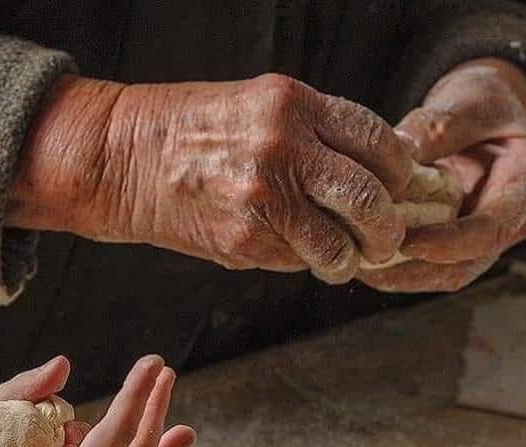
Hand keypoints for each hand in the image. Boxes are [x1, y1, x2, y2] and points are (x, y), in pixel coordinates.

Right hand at [10, 74, 412, 283]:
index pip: (380, 144)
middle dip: (388, 228)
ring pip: (340, 246)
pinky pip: (297, 262)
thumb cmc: (193, 130)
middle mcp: (284, 149)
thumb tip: (371, 173)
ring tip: (344, 258)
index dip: (401, 174)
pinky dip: (306, 263)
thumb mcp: (258, 105)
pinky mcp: (243, 242)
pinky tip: (295, 251)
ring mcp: (263, 200)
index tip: (398, 190)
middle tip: (386, 238)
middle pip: (371, 199)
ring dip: (351, 259)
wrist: (124, 159)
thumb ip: (316, 133)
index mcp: (294, 104)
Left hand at [359, 58, 525, 291]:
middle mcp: (512, 220)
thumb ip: (440, 124)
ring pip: (443, 275)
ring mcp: (482, 237)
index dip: (449, 244)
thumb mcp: (470, 100)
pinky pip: (428, 267)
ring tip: (357, 262)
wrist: (482, 116)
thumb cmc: (483, 102)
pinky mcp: (456, 243)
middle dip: (414, 270)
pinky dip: (395, 267)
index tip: (407, 242)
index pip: (493, 230)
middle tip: (368, 259)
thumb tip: (400, 148)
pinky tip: (361, 256)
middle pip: (465, 265)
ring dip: (399, 276)